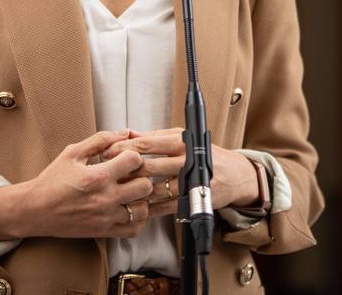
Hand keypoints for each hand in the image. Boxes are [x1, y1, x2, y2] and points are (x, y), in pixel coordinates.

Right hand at [0, 129, 155, 239]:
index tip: (126, 158)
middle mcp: (104, 199)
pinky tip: (129, 208)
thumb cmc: (52, 180)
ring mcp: (105, 218)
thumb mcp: (73, 152)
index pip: (135, 160)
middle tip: (132, 175)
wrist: (34, 210)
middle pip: (145, 186)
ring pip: (143, 209)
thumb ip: (101, 139)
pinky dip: (138, 219)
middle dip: (142, 176)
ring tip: (132, 192)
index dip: (134, 155)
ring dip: (142, 199)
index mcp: (98, 176)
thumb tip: (125, 132)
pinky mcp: (104, 232)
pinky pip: (134, 229)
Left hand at [103, 128, 260, 215]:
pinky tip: (136, 205)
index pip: (147, 143)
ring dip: (134, 190)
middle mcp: (186, 160)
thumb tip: (131, 134)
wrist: (234, 175)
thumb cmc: (205, 153)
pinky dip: (148, 207)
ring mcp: (189, 182)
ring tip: (117, 189)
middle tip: (107, 171)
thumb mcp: (184, 138)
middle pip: (148, 165)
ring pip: (154, 188)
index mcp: (182, 141)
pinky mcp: (191, 200)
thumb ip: (157, 136)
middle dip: (125, 169)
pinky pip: (164, 207)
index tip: (108, 151)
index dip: (124, 148)